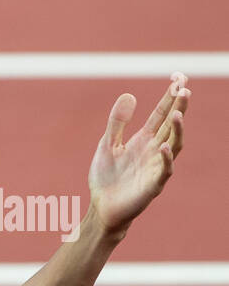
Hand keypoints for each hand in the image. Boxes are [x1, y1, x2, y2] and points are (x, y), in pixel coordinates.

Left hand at [88, 73, 189, 232]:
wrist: (101, 208)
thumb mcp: (107, 145)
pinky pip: (164, 171)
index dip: (170, 96)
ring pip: (174, 144)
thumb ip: (117, 122)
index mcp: (144, 139)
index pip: (162, 113)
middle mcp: (154, 150)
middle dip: (179, 107)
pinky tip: (163, 147)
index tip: (179, 77)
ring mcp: (156, 166)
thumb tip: (129, 94)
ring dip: (178, 129)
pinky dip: (166, 159)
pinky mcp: (153, 185)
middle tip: (184, 89)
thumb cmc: (106, 178)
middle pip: (172, 125)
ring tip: (178, 113)